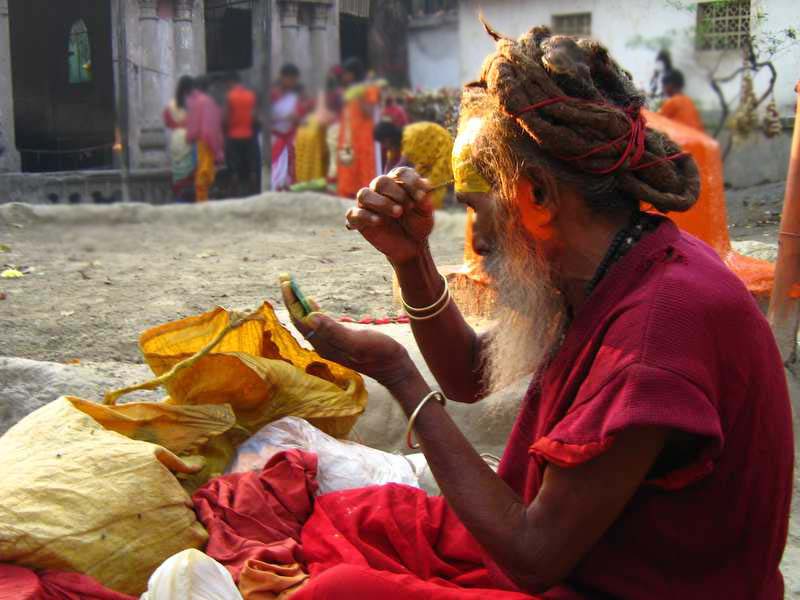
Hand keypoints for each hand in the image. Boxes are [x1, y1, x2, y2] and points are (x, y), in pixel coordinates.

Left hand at [281, 282, 416, 388]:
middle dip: (291, 299)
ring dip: (299, 304)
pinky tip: (312, 302)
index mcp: (324, 343)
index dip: (291, 301)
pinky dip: (311, 310)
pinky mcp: (338, 341)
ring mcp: (329, 343)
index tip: (285, 282)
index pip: (299, 320)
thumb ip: (334, 331)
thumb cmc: (380, 353)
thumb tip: (310, 316)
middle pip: (299, 320)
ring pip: (307, 321)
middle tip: (285, 278)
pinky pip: (317, 324)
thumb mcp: (358, 341)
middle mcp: (322, 344)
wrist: (394, 368)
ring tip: (293, 286)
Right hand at [348, 167, 434, 265]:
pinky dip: (365, 216)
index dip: (410, 182)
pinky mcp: (359, 220)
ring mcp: (368, 205)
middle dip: (397, 193)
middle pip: (380, 182)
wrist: (412, 245)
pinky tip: (379, 221)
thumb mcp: (425, 213)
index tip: (421, 196)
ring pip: (364, 194)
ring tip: (398, 213)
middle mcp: (380, 190)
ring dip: (382, 202)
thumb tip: (424, 185)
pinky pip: (353, 214)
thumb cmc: (417, 224)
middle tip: (409, 206)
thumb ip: (425, 200)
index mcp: (397, 182)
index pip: (399, 173)